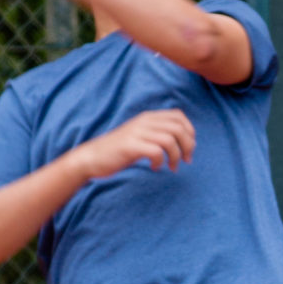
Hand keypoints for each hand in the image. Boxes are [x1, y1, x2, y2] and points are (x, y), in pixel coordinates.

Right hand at [79, 108, 195, 179]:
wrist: (93, 157)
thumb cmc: (119, 150)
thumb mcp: (140, 135)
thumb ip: (158, 133)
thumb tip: (183, 140)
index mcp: (148, 117)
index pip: (178, 116)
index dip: (190, 131)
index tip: (188, 148)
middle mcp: (144, 122)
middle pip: (178, 128)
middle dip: (188, 146)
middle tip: (185, 160)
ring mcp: (137, 133)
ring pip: (170, 139)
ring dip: (176, 156)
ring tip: (171, 166)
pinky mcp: (130, 146)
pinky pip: (156, 151)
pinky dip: (160, 161)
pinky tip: (155, 168)